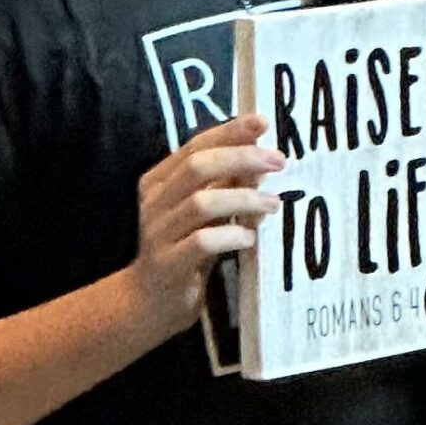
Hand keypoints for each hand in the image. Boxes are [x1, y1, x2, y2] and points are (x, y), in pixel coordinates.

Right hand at [128, 111, 284, 340]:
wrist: (148, 303)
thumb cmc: (182, 252)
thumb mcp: (202, 214)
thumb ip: (223, 186)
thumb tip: (261, 159)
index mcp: (159, 182)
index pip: (194, 146)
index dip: (229, 132)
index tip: (262, 121)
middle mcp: (154, 202)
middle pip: (197, 167)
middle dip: (241, 158)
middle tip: (278, 161)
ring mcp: (158, 233)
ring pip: (201, 203)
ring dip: (243, 199)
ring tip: (274, 204)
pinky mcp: (168, 264)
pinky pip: (202, 242)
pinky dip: (231, 236)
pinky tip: (250, 238)